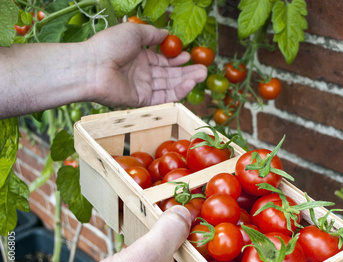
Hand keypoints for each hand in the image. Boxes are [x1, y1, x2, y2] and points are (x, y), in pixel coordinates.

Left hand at [86, 23, 206, 107]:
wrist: (92, 67)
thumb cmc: (108, 46)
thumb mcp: (133, 32)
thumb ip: (152, 34)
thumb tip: (167, 34)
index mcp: (138, 57)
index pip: (162, 60)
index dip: (176, 59)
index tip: (189, 55)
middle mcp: (141, 73)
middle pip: (169, 74)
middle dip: (186, 71)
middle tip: (203, 69)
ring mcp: (142, 87)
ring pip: (169, 85)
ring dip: (186, 80)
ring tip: (202, 74)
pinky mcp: (142, 100)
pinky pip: (163, 97)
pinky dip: (177, 91)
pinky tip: (189, 83)